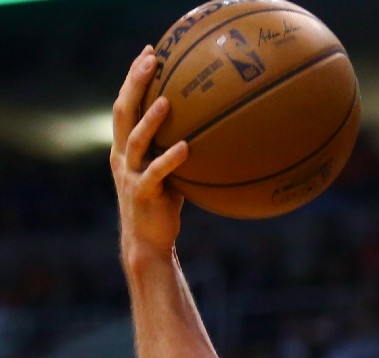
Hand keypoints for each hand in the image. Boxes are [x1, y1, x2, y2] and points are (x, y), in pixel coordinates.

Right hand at [110, 46, 188, 259]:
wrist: (148, 241)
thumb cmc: (163, 204)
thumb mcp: (170, 170)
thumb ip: (178, 147)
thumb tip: (213, 128)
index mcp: (125, 147)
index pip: (126, 103)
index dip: (134, 77)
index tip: (150, 52)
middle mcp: (122, 156)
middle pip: (123, 111)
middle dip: (135, 83)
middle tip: (152, 60)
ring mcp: (129, 174)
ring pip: (135, 140)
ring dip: (150, 119)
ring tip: (167, 101)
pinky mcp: (143, 194)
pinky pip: (156, 173)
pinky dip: (170, 159)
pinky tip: (186, 147)